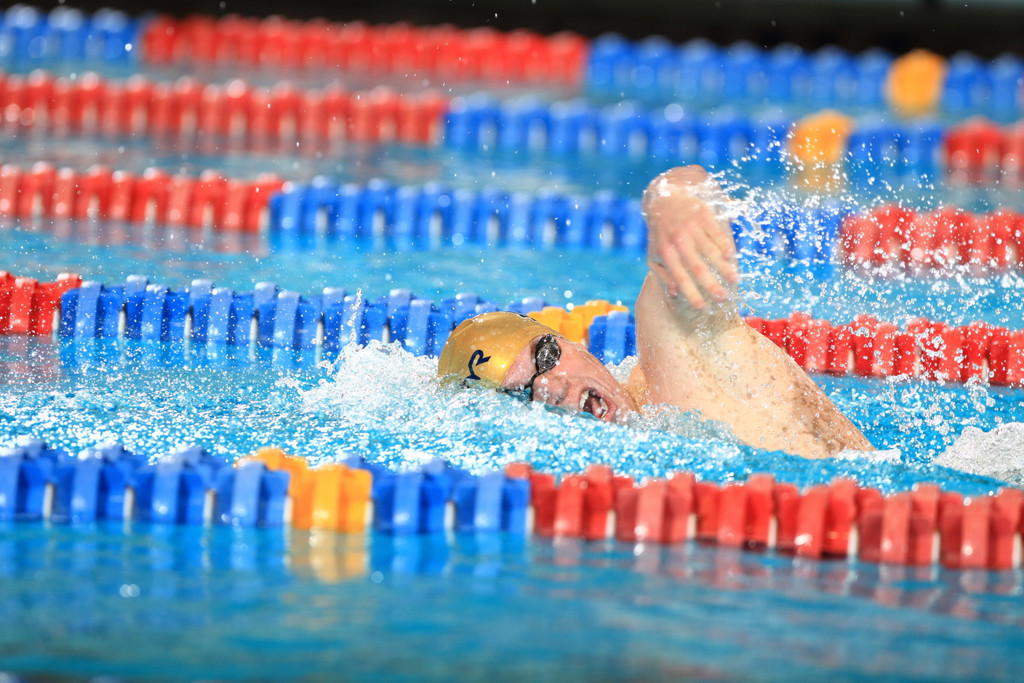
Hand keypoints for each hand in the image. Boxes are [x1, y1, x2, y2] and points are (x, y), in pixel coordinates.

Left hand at [641, 166, 738, 309]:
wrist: (663, 199)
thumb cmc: (660, 234)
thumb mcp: (654, 255)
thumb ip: (663, 276)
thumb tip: (674, 295)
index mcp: (666, 253)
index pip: (680, 278)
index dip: (691, 293)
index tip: (703, 308)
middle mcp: (678, 241)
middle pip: (697, 267)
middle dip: (711, 284)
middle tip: (723, 298)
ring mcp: (691, 227)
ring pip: (710, 251)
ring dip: (723, 267)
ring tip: (734, 281)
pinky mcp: (703, 215)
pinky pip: (717, 233)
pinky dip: (725, 246)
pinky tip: (732, 258)